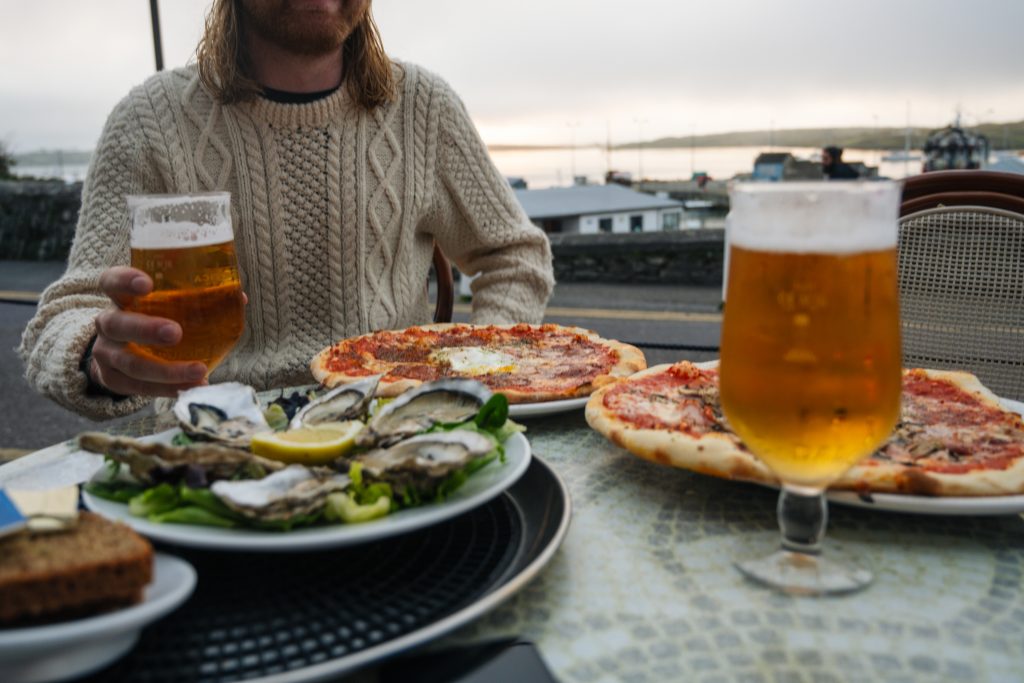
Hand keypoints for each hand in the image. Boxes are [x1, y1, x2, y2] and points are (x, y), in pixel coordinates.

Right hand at [88, 267, 207, 397]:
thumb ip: (196, 298)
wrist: (121, 354)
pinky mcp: (113, 379)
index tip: (147, 283)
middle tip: (175, 333)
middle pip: (116, 324)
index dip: (125, 280)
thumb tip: (238, 298)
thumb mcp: (166, 305)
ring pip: (130, 363)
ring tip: (198, 370)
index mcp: (120, 298)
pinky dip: (167, 389)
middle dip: (146, 329)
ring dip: (166, 369)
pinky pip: (139, 387)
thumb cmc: (154, 320)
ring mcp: (106, 353)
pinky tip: (191, 387)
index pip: (112, 281)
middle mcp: (108, 323)